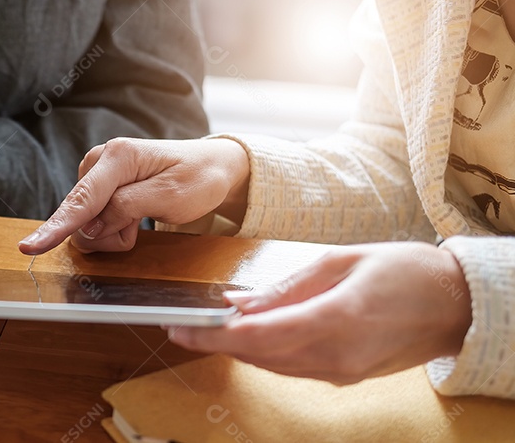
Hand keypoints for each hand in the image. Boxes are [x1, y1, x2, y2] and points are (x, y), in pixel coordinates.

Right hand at [18, 137, 249, 254]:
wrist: (211, 166)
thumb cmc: (198, 178)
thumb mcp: (171, 196)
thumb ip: (127, 208)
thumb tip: (91, 226)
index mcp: (118, 157)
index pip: (82, 200)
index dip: (56, 227)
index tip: (29, 246)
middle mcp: (99, 161)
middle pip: (80, 216)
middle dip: (107, 234)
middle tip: (139, 228)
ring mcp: (97, 174)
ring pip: (85, 222)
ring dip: (112, 232)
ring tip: (140, 219)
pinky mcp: (98, 187)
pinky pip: (92, 220)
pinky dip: (112, 228)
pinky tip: (133, 218)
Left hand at [166, 242, 473, 384]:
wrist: (456, 304)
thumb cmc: (405, 272)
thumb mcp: (341, 260)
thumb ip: (286, 286)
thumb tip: (239, 302)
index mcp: (335, 318)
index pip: (258, 336)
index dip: (213, 335)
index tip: (180, 328)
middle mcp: (335, 354)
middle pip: (258, 355)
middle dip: (213, 344)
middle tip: (178, 328)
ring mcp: (341, 370)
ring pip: (271, 366)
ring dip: (235, 351)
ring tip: (201, 333)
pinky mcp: (345, 375)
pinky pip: (292, 368)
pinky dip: (263, 354)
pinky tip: (245, 338)